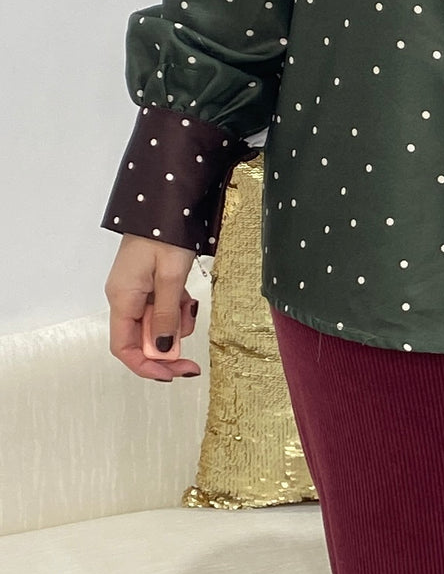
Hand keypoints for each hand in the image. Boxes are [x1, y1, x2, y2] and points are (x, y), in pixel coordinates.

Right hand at [105, 233, 201, 381]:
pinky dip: (177, 307)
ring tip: (190, 305)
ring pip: (155, 323)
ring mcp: (136, 288)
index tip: (172, 374)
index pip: (124, 347)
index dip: (146, 366)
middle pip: (142, 338)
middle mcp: (124, 296)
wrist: (167, 199)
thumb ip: (167, 315)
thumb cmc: (165, 232)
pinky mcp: (148, 281)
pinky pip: (161, 306)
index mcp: (122, 298)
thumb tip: (165, 350)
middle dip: (167, 346)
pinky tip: (188, 297)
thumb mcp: (171, 277)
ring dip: (175, 323)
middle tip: (191, 357)